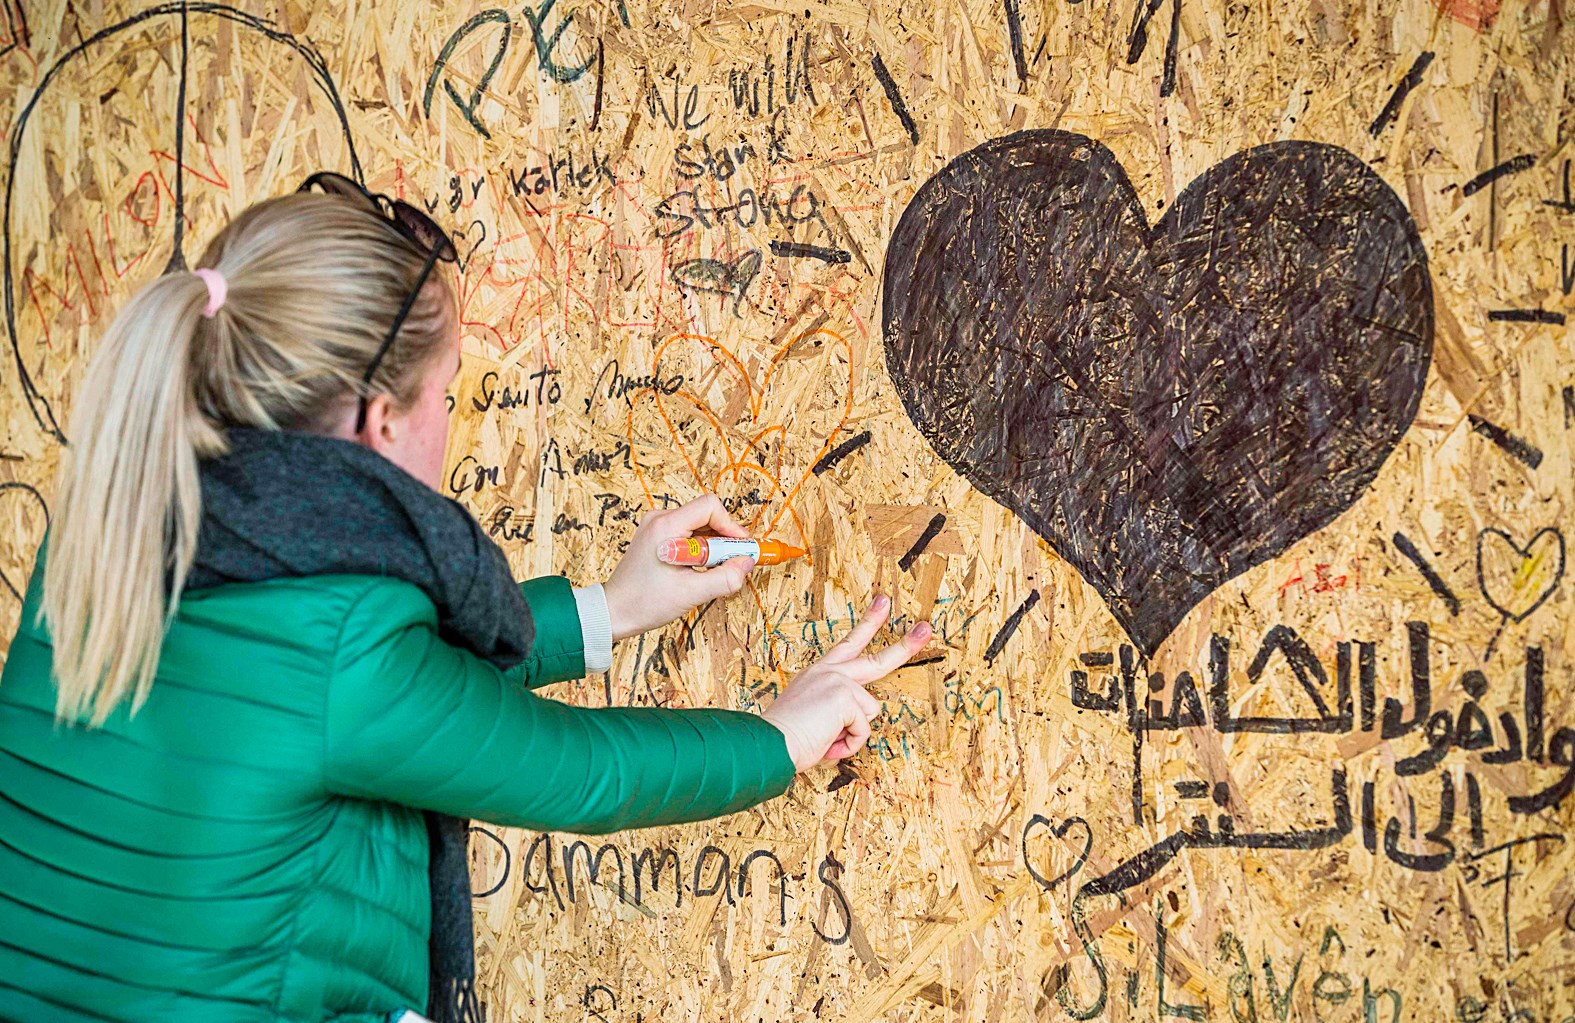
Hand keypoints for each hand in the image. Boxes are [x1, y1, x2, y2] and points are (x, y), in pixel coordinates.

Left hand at [602, 495, 756, 641]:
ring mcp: (656, 527)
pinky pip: (686, 534)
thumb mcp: (691, 594)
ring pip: (697, 525)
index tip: (740, 548)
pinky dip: (698, 549)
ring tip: (707, 571)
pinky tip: (695, 570)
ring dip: (710, 546)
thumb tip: (747, 563)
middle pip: (705, 515)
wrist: (614, 611)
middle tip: (729, 564)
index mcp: (666, 527)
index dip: (730, 525)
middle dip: (722, 539)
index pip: (709, 506)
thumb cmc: (644, 602)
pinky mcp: (655, 537)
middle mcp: (659, 520)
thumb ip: (725, 578)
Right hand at [763, 595, 931, 770]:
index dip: (869, 623)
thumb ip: (838, 713)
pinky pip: (863, 730)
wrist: (769, 744)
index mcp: (821, 673)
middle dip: (906, 645)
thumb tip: (853, 723)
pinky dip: (847, 744)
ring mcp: (838, 681)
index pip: (849, 643)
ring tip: (824, 737)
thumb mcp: (815, 717)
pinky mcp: (845, 696)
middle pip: (877, 659)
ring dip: (850, 734)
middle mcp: (830, 672)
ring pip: (869, 713)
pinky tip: (826, 740)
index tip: (883, 602)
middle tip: (926, 629)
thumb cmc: (787, 737)